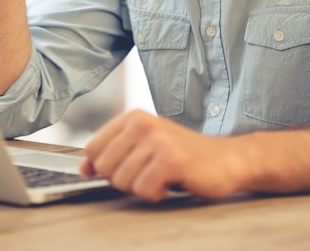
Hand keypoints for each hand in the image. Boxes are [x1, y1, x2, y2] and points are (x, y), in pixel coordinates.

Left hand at [80, 109, 247, 201]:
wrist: (226, 159)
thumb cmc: (183, 155)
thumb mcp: (144, 147)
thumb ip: (113, 153)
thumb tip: (83, 168)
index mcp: (133, 116)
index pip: (92, 148)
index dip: (102, 166)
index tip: (123, 169)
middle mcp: (142, 123)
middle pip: (104, 167)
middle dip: (124, 179)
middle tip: (148, 173)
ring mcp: (157, 140)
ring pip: (122, 181)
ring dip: (142, 187)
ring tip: (162, 175)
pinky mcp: (171, 159)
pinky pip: (144, 190)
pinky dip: (157, 194)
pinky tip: (171, 182)